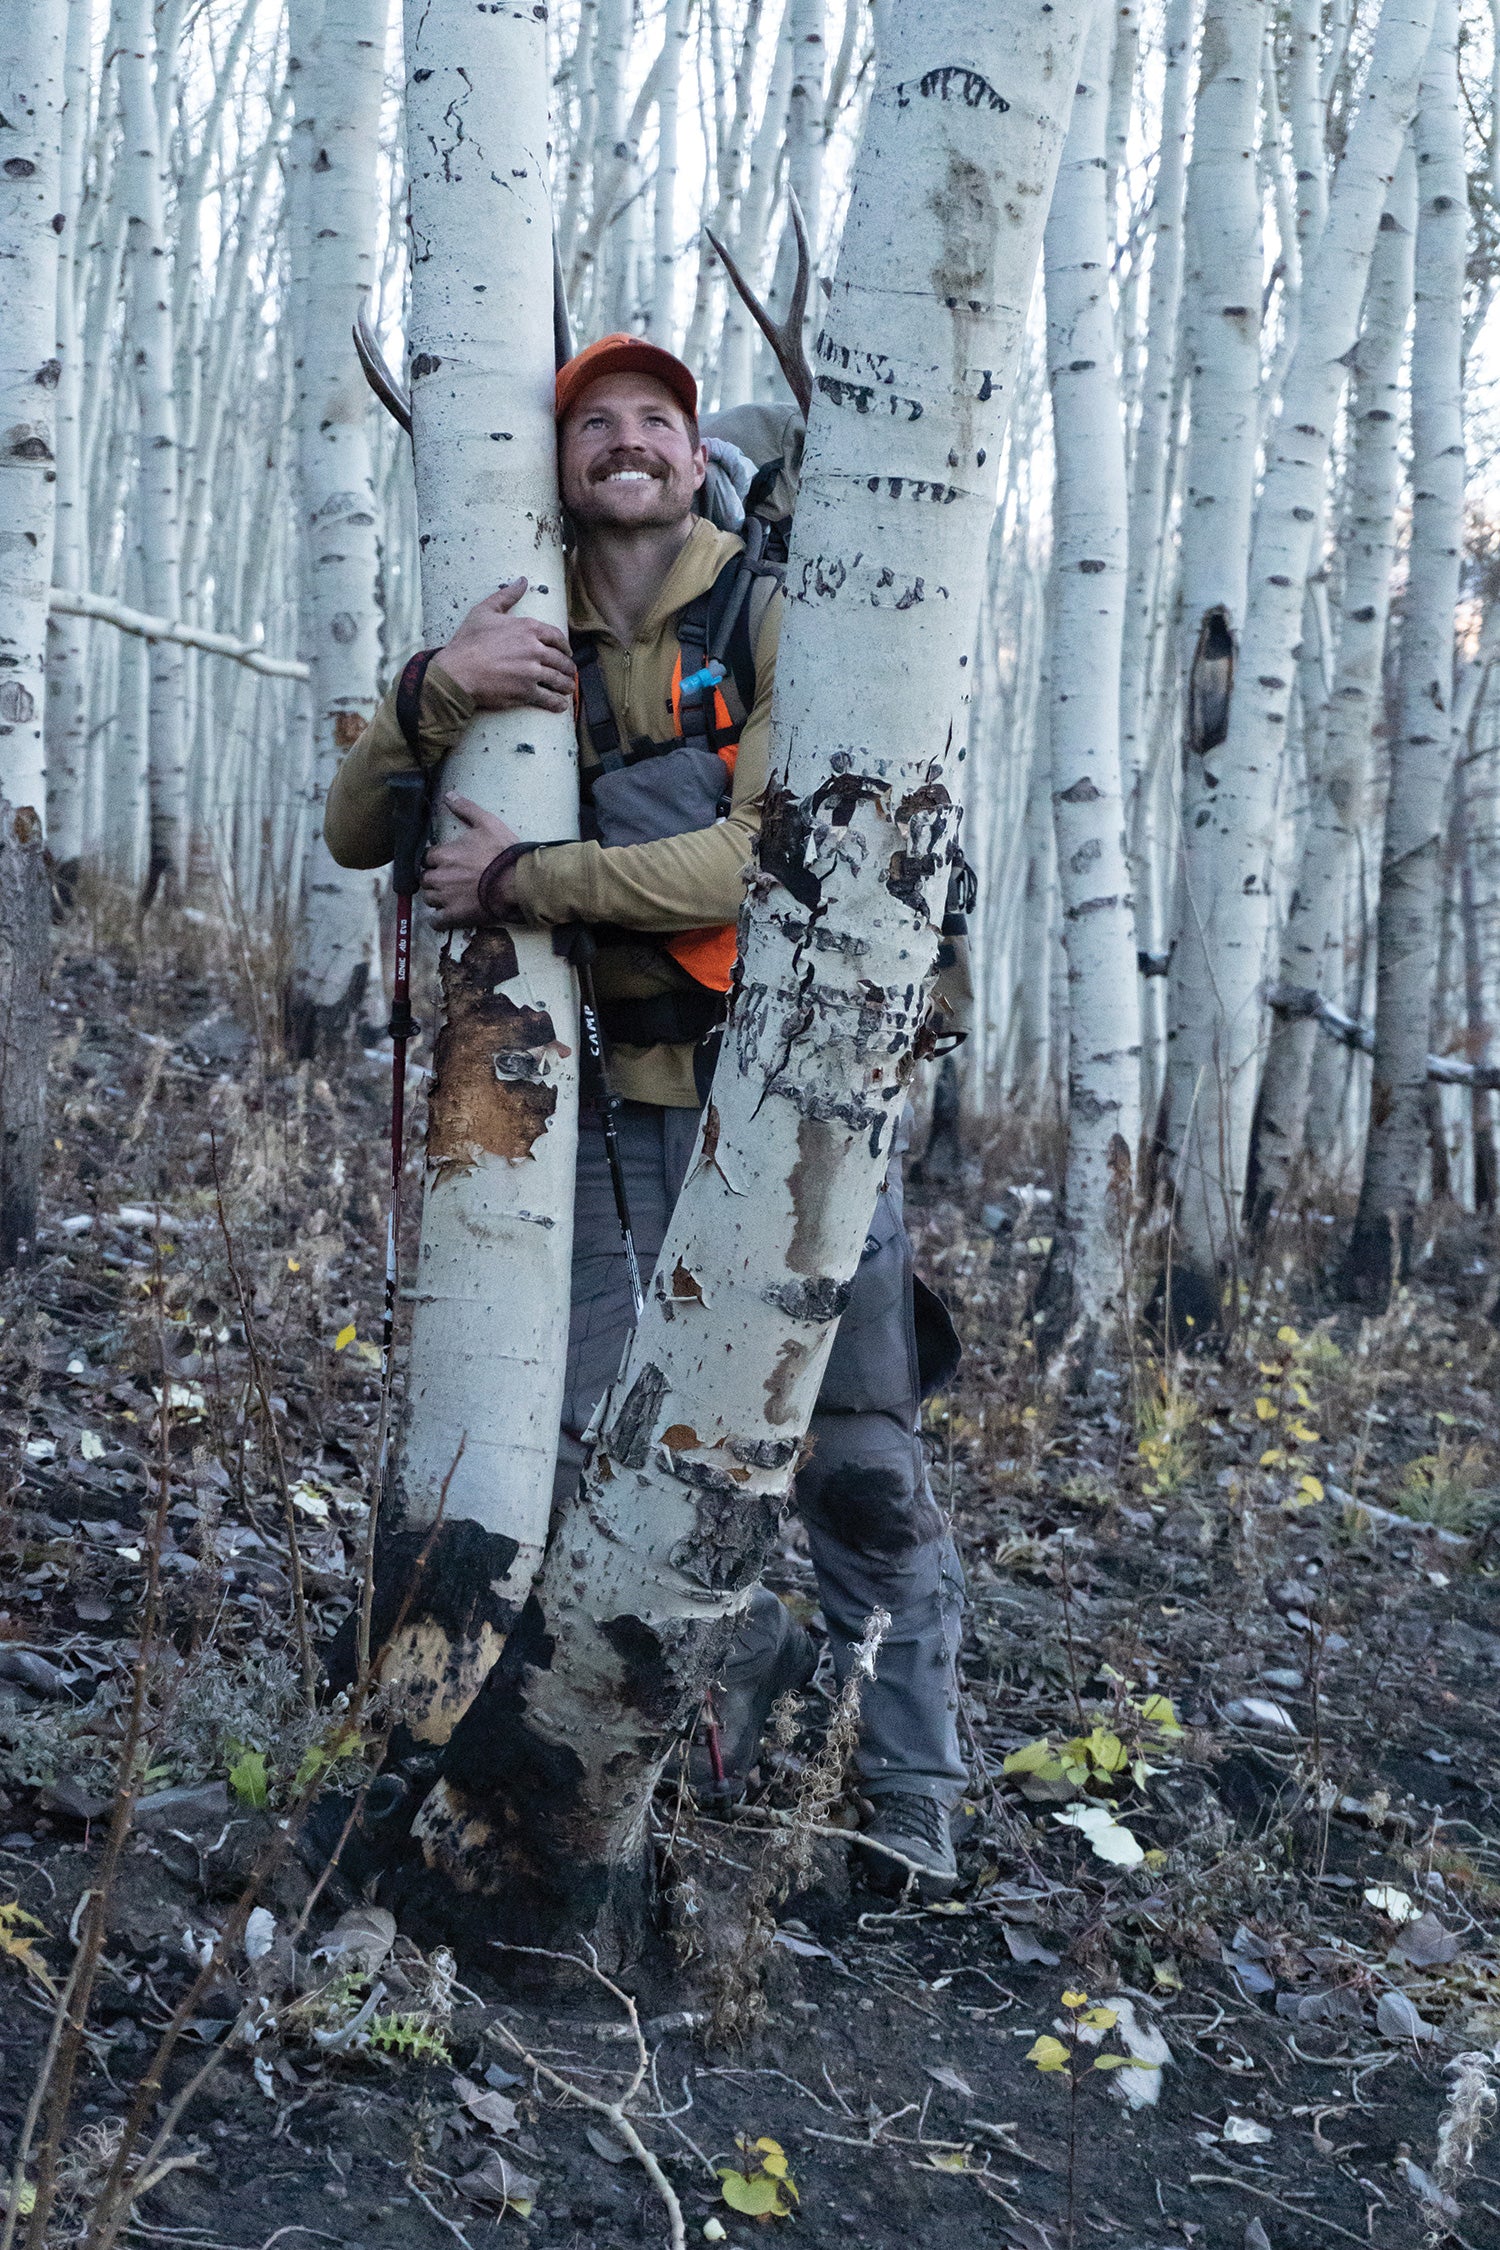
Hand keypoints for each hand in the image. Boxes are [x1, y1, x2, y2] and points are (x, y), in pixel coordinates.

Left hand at [422, 794, 520, 929]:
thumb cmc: (503, 852)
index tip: (448, 862)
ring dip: (437, 897)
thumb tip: (449, 795)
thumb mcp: (487, 823)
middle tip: (451, 879)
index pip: (427, 857)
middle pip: (425, 879)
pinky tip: (448, 915)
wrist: (518, 882)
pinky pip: (436, 921)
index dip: (437, 860)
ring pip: (430, 898)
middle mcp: (439, 876)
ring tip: (452, 896)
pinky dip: (439, 919)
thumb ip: (465, 809)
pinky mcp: (454, 916)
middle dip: (435, 878)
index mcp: (443, 855)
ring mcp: (445, 898)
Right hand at [436, 578, 574, 711]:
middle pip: (560, 659)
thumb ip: (506, 596)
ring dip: (566, 685)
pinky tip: (560, 705)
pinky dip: (557, 703)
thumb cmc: (468, 641)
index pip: (556, 636)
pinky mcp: (526, 692)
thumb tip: (522, 581)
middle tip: (568, 671)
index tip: (566, 652)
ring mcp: (532, 672)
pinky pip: (549, 699)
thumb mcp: (484, 611)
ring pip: (558, 679)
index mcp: (528, 628)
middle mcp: (534, 649)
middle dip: (567, 666)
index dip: (564, 645)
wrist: (458, 671)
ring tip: (568, 688)